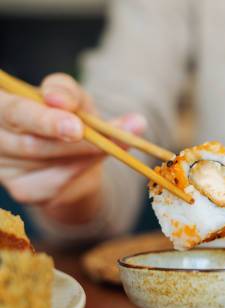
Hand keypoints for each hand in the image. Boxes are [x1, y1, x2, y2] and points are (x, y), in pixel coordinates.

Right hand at [0, 73, 145, 223]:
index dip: (43, 120)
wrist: (78, 157)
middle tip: (102, 142)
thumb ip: (73, 95)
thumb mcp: (75, 100)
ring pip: (45, 163)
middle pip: (28, 143)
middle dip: (70, 143)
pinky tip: (88, 163)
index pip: (11, 111)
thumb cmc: (70, 117)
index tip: (76, 127)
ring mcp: (3, 166)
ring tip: (109, 145)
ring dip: (82, 155)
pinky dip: (77, 171)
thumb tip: (85, 106)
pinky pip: (52, 184)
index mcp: (1, 104)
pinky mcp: (21, 190)